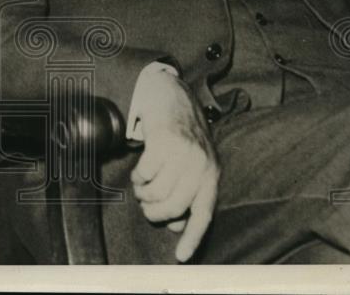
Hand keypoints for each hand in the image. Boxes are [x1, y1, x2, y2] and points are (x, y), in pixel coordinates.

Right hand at [128, 69, 219, 262]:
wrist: (170, 93)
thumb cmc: (179, 133)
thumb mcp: (192, 163)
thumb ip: (188, 192)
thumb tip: (177, 225)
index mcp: (211, 173)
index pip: (204, 213)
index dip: (193, 237)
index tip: (180, 256)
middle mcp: (201, 164)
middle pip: (174, 207)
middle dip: (154, 212)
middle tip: (145, 207)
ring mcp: (183, 152)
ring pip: (156, 192)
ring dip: (143, 193)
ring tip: (142, 184)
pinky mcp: (164, 141)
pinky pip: (145, 173)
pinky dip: (137, 176)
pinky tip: (139, 170)